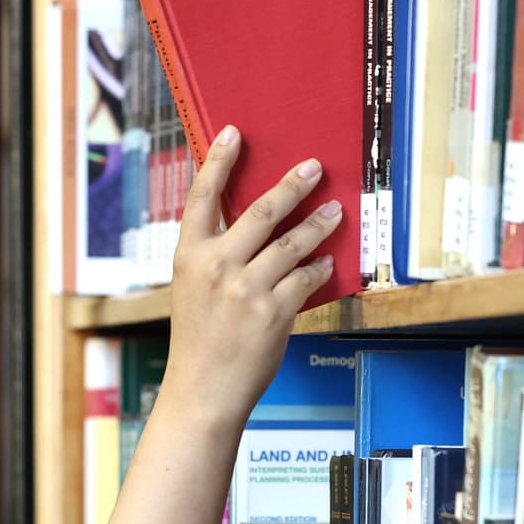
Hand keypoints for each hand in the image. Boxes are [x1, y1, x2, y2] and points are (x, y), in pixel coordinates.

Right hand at [159, 124, 340, 430]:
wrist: (203, 390)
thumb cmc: (200, 340)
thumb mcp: (192, 290)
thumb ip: (216, 256)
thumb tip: (256, 225)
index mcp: (189, 256)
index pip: (202, 197)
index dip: (219, 161)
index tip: (235, 133)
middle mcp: (216, 267)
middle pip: (261, 211)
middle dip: (292, 185)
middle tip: (314, 167)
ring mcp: (245, 289)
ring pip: (292, 243)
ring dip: (318, 224)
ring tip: (335, 211)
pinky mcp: (273, 312)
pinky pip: (306, 279)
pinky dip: (319, 269)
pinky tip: (328, 263)